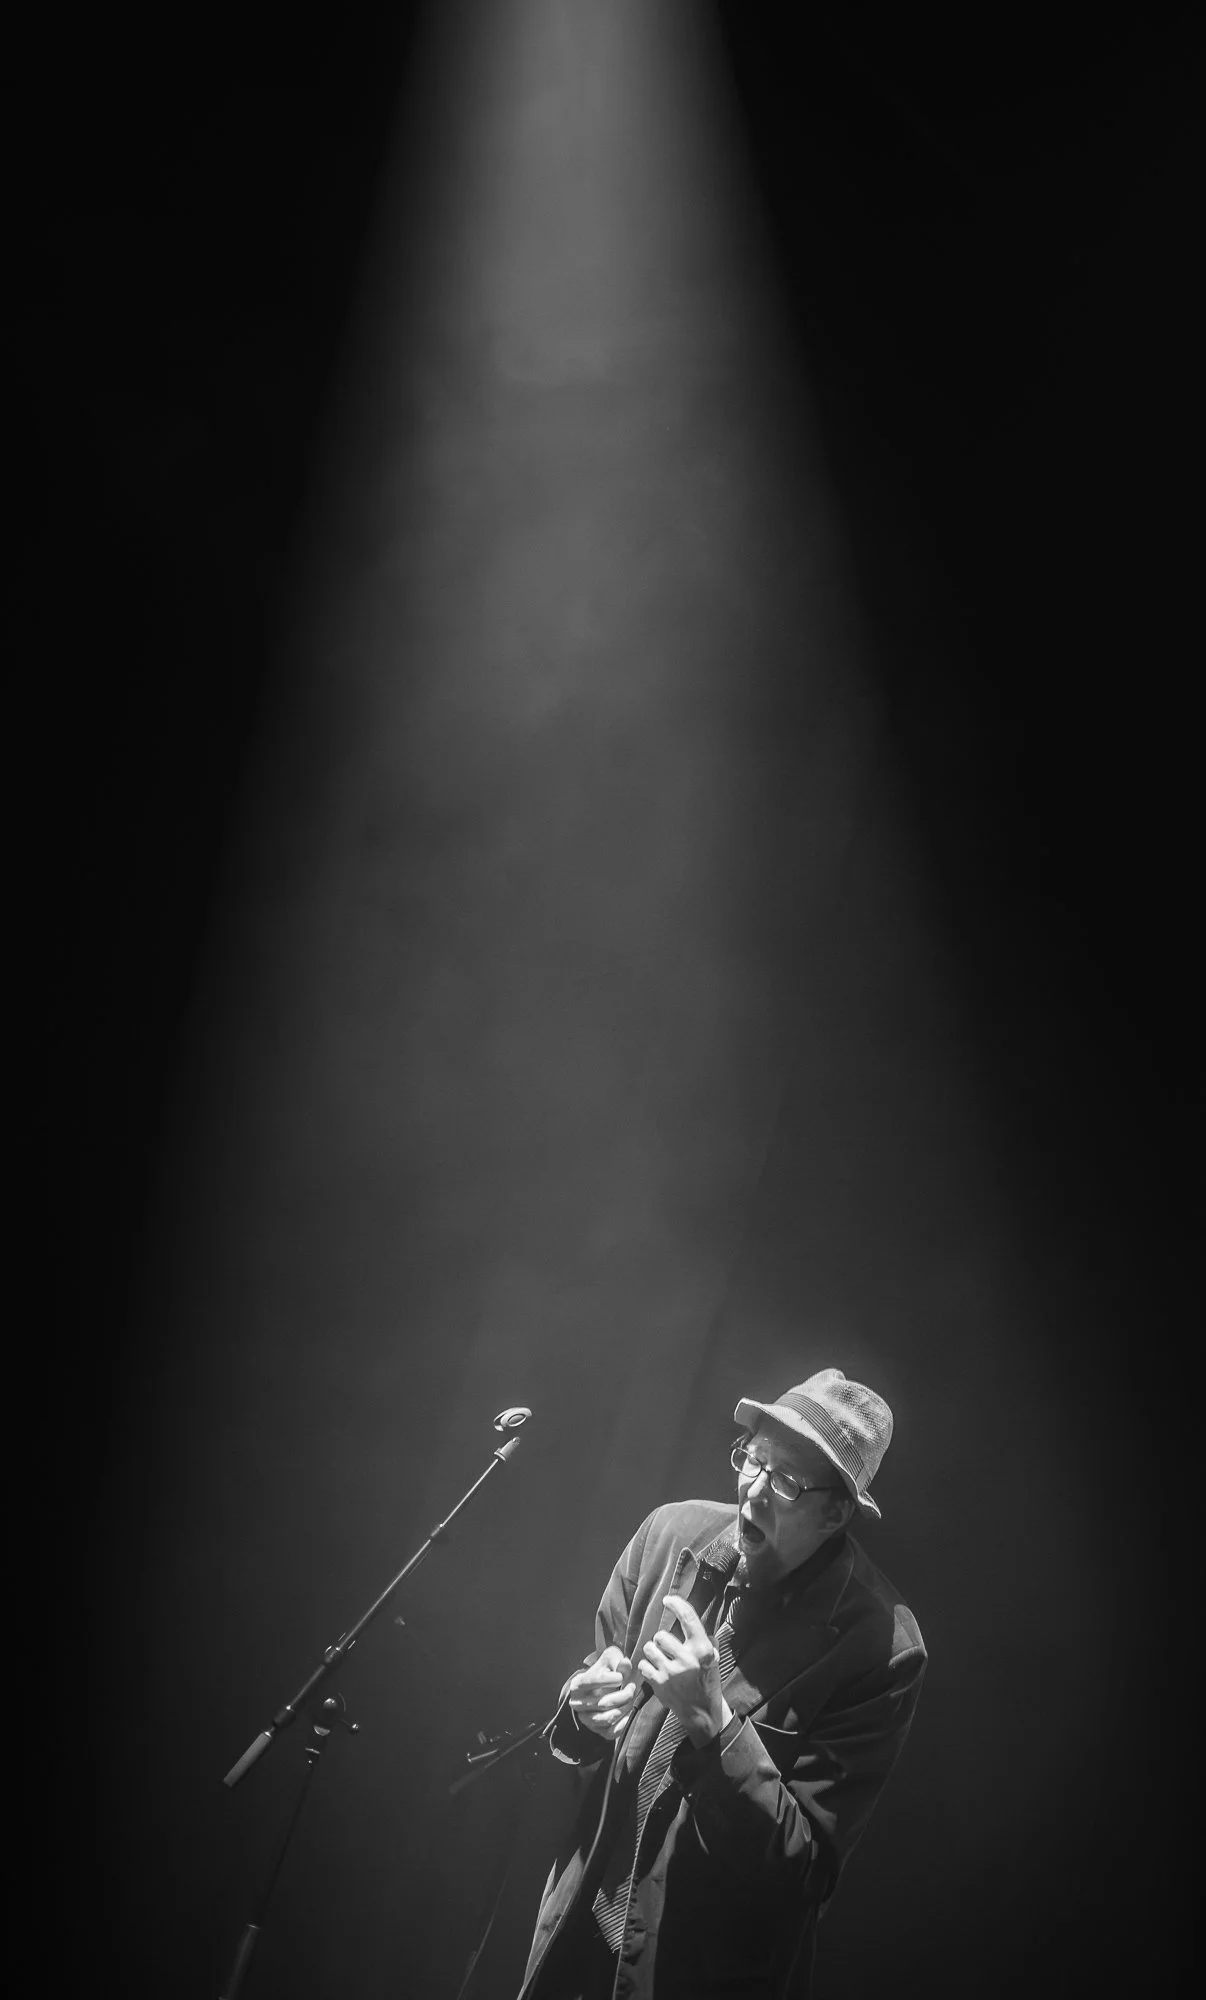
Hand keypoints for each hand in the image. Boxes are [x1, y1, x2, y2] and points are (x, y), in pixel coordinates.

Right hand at [566, 1645, 638, 1740]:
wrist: (600, 1688)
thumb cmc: (606, 1671)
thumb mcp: (610, 1660)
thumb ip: (618, 1661)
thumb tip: (626, 1663)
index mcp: (577, 1684)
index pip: (593, 1681)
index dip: (611, 1679)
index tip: (622, 1677)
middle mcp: (577, 1704)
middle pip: (604, 1703)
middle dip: (624, 1695)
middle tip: (632, 1687)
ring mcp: (586, 1719)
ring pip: (609, 1718)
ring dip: (625, 1708)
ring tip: (631, 1698)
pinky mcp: (596, 1731)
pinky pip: (612, 1732)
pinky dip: (623, 1723)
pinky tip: (628, 1712)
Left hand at [637, 1595, 733, 1746]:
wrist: (703, 1713)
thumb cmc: (708, 1682)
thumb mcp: (713, 1659)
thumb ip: (705, 1639)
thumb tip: (692, 1621)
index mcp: (702, 1650)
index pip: (688, 1618)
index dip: (676, 1604)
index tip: (668, 1600)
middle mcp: (686, 1659)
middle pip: (661, 1635)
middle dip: (662, 1640)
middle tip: (667, 1648)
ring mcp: (671, 1672)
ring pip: (649, 1648)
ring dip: (653, 1652)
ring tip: (661, 1659)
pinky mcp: (659, 1684)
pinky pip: (644, 1664)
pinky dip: (647, 1666)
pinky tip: (656, 1671)